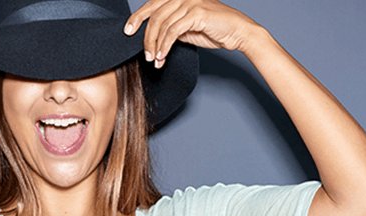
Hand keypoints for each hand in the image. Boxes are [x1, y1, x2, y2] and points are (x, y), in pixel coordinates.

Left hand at [123, 0, 262, 66]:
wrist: (238, 32)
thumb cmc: (214, 30)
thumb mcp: (187, 29)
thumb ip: (171, 28)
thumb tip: (153, 37)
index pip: (153, 4)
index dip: (138, 16)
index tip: (127, 30)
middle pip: (155, 14)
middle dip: (144, 34)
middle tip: (142, 52)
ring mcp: (190, 2)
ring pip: (162, 24)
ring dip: (155, 45)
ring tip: (154, 60)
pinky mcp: (196, 12)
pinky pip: (173, 31)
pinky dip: (165, 45)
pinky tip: (162, 56)